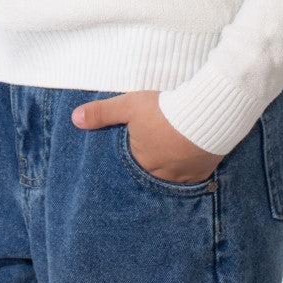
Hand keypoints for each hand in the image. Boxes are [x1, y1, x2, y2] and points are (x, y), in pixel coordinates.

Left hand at [71, 89, 221, 182]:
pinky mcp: (203, 172)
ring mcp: (184, 176)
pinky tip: (190, 155)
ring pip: (172, 176)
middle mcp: (161, 175)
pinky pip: (193, 175)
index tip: (137, 146)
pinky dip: (190, 167)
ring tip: (172, 150)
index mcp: (141, 162)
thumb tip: (75, 119)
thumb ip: (102, 113)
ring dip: (170, 165)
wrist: (207, 113)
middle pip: (152, 171)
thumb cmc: (166, 110)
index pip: (131, 165)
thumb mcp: (130, 106)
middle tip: (155, 148)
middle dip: (151, 162)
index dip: (133, 153)